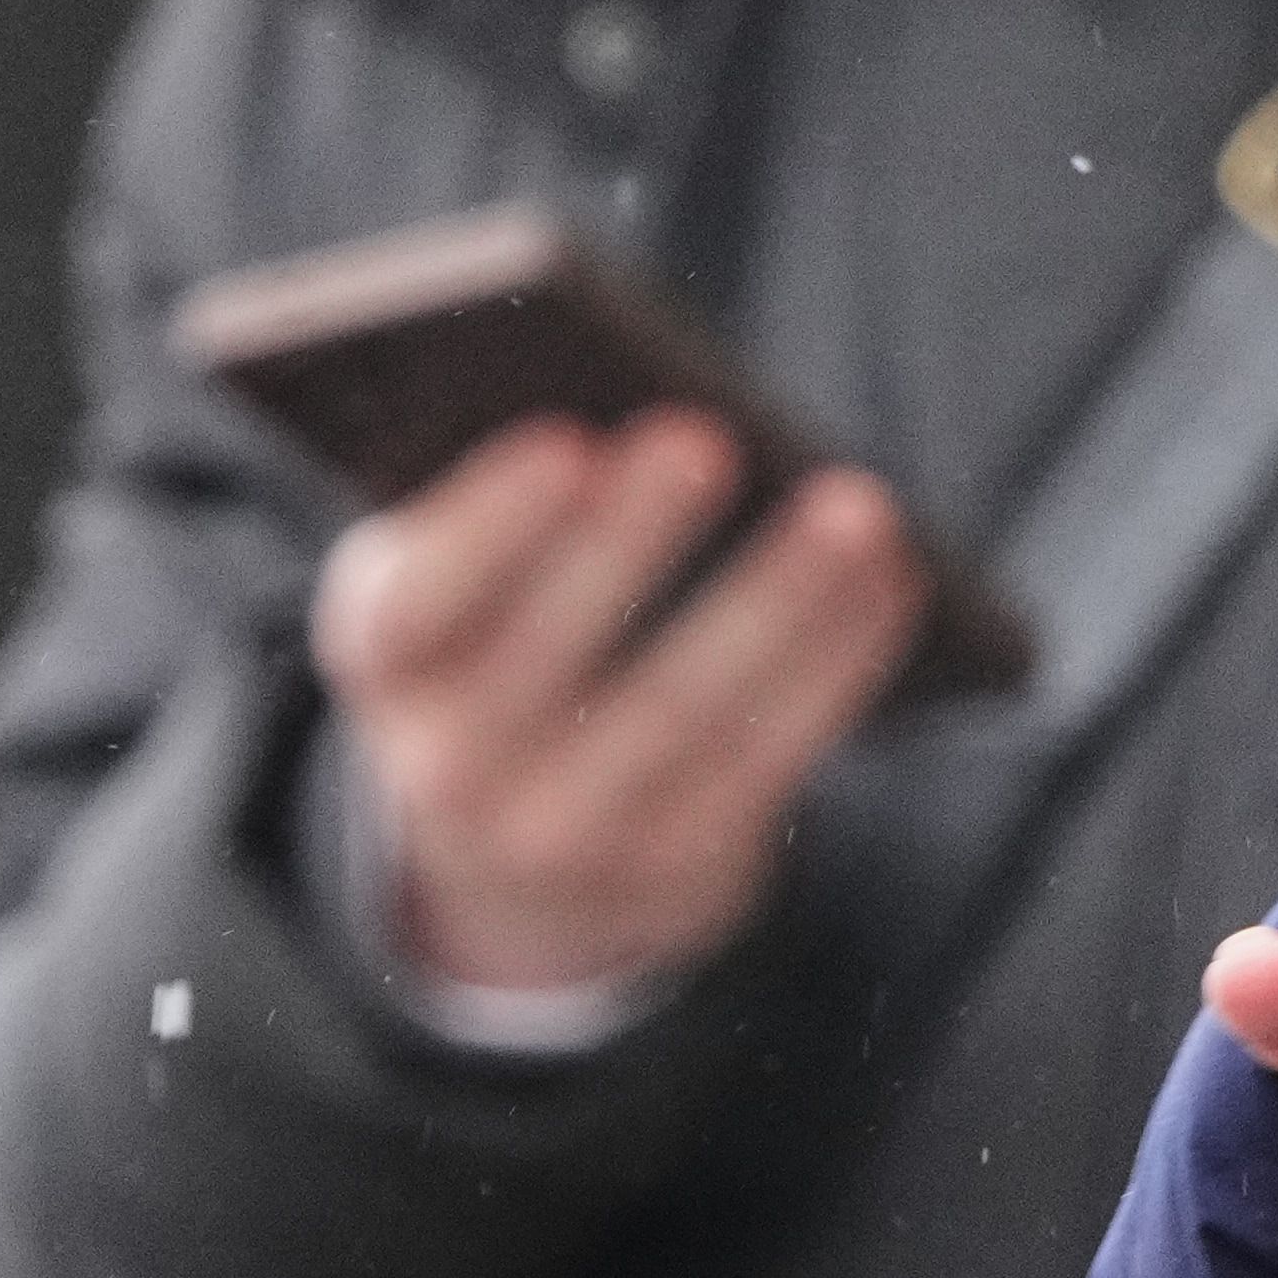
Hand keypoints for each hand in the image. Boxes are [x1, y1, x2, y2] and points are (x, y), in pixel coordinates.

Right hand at [312, 412, 919, 995]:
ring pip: (685, 710)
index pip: (415, 604)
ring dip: (779, 600)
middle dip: (630, 542)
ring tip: (853, 503)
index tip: (566, 440)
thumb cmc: (502, 646)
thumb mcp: (464, 582)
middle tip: (707, 436)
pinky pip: (768, 755)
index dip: (487, 527)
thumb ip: (507, 504)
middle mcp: (450, 769)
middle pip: (550, 653)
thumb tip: (628, 408)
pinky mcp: (677, 869)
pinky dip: (837, 660)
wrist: (517, 865)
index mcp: (383, 661)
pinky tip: (893, 579)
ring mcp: (564, 835)